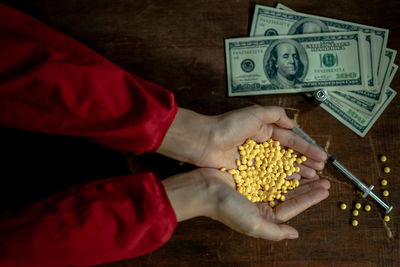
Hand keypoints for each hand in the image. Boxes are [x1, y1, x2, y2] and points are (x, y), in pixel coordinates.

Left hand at [157, 105, 326, 182]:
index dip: (306, 148)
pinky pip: (268, 176)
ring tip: (313, 177)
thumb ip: (275, 114)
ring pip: (280, 167)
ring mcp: (255, 160)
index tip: (321, 156)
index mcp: (264, 130)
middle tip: (321, 170)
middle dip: (305, 162)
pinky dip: (281, 179)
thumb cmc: (228, 126)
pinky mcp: (247, 171)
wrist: (205, 141)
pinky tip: (293, 183)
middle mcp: (261, 145)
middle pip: (288, 155)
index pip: (290, 140)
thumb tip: (291, 123)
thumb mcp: (255, 113)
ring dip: (297, 171)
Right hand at [163, 168, 329, 240]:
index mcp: (264, 215)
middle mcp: (261, 202)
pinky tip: (292, 161)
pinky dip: (282, 166)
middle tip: (324, 179)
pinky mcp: (249, 173)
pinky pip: (271, 169)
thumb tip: (294, 234)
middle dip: (308, 187)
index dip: (310, 199)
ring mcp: (256, 186)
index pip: (293, 207)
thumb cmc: (227, 208)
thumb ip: (275, 231)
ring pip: (283, 180)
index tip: (324, 190)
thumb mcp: (254, 224)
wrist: (204, 188)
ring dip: (297, 175)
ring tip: (312, 169)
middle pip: (290, 193)